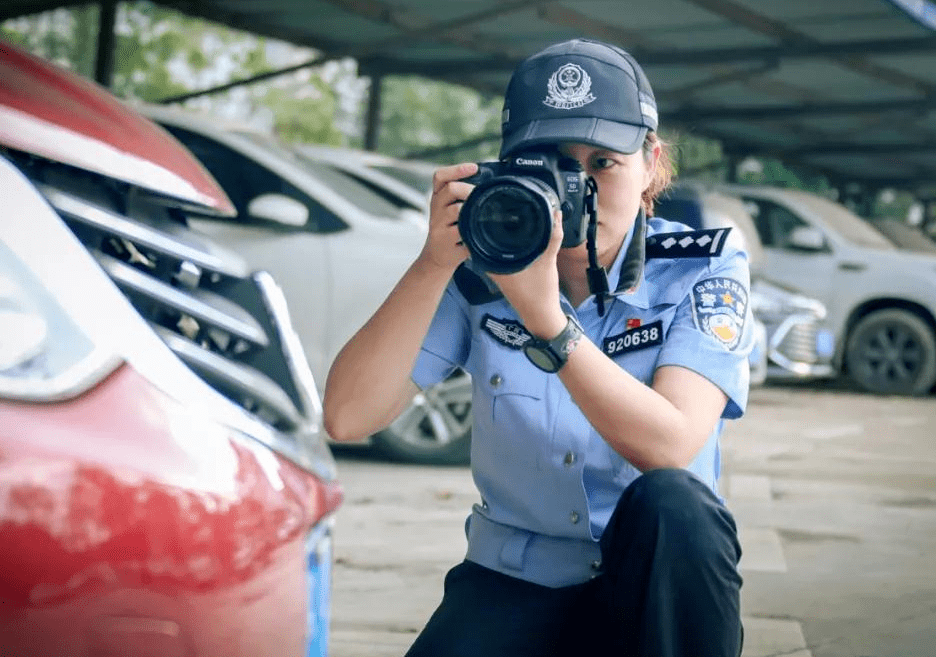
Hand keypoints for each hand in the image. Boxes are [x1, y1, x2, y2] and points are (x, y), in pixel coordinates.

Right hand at [416, 162, 475, 273]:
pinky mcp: (446, 242)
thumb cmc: (449, 229)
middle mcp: (435, 210)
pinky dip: (475, 232)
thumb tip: (491, 182)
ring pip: (458, 210)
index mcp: (437, 198)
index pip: (440, 177)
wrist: (437, 257)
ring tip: (485, 215)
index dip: (457, 169)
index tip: (474, 167)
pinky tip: (481, 233)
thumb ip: (462, 196)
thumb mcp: (449, 210)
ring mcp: (439, 227)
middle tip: (484, 196)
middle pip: (451, 189)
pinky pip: (464, 233)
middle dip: (470, 189)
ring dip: (474, 210)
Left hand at [488, 208, 566, 337]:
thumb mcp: (548, 261)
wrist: (542, 315)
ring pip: (492, 249)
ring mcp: (498, 273)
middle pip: (483, 242)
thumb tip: (556, 214)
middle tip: (495, 208)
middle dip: (488, 227)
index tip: (483, 209)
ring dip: (497, 237)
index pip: (477, 240)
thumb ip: (553, 237)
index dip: (478, 224)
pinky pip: (501, 256)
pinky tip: (514, 237)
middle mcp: (492, 268)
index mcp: (495, 264)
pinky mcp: (505, 275)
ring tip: (502, 217)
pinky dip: (505, 247)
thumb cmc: (540, 292)